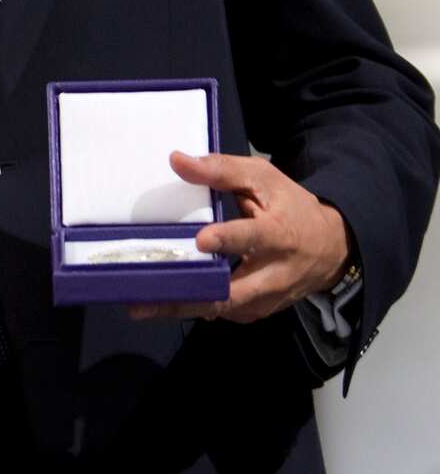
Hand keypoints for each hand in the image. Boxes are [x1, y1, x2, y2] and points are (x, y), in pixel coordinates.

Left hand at [129, 151, 349, 323]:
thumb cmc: (290, 206)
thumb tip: (176, 160)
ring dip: (184, 306)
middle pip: (231, 291)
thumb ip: (220, 170)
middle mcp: (273, 273)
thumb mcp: (262, 178)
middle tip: (150, 292)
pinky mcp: (257, 312)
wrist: (330, 248)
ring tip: (143, 303)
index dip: (228, 240)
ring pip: (222, 308)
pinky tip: (163, 302)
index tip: (202, 240)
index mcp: (277, 233)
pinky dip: (195, 307)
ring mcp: (266, 298)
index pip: (252, 237)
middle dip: (191, 294)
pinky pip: (222, 313)